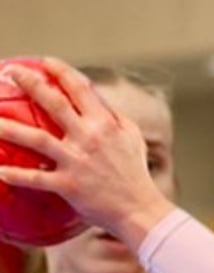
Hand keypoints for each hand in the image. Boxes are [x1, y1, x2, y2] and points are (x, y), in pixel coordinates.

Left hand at [0, 58, 173, 248]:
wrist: (140, 210)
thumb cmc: (136, 174)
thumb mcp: (133, 139)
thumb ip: (115, 118)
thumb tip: (99, 101)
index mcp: (105, 124)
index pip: (81, 89)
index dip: (62, 71)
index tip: (45, 62)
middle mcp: (89, 138)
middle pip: (54, 104)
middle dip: (30, 84)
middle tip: (11, 72)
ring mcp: (77, 161)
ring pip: (37, 139)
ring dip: (10, 128)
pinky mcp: (69, 185)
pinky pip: (36, 178)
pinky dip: (15, 175)